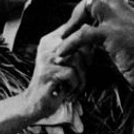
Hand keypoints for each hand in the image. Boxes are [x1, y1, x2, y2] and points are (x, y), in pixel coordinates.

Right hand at [23, 5, 91, 122]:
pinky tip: (68, 92)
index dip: (88, 43)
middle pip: (80, 44)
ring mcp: (46, 58)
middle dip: (86, 62)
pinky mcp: (47, 72)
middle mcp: (47, 45)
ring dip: (81, 77)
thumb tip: (98, 38)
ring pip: (77, 60)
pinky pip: (72, 74)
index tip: (89, 58)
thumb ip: (78, 48)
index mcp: (51, 39)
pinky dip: (75, 85)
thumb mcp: (67, 61)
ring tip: (75, 87)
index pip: (76, 30)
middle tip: (80, 76)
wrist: (36, 103)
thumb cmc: (57, 82)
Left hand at [57, 0, 133, 94]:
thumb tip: (93, 28)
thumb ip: (109, 29)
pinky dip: (70, 44)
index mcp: (124, 11)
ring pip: (90, 5)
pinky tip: (62, 53)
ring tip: (60, 39)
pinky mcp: (114, 35)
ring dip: (71, 23)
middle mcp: (122, 11)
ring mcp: (119, 21)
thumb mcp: (125, 39)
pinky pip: (84, 34)